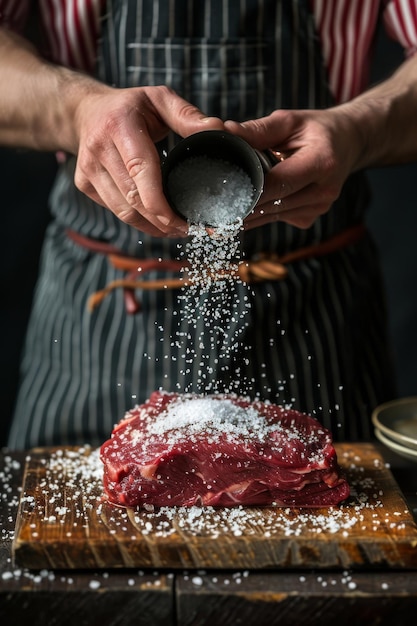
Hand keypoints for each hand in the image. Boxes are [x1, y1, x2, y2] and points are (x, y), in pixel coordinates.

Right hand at [73, 85, 224, 235]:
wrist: (85, 111)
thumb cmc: (130, 106)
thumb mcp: (159, 99)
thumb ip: (188, 115)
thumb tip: (219, 130)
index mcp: (118, 125)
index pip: (139, 169)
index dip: (158, 201)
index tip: (180, 220)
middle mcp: (98, 148)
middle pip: (132, 198)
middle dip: (161, 220)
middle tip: (189, 228)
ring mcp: (87, 169)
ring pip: (123, 211)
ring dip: (151, 226)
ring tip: (175, 229)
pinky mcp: (84, 184)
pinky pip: (115, 211)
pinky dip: (138, 221)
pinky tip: (156, 222)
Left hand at [224, 107, 360, 228]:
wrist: (348, 144)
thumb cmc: (317, 130)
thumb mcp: (290, 121)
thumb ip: (258, 129)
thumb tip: (227, 131)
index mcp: (322, 163)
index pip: (277, 184)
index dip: (248, 189)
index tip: (221, 192)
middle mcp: (323, 192)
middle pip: (272, 205)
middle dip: (242, 204)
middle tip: (211, 205)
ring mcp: (318, 209)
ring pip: (271, 217)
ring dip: (247, 214)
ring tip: (220, 209)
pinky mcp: (309, 219)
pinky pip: (276, 219)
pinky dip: (259, 214)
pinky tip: (243, 207)